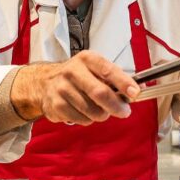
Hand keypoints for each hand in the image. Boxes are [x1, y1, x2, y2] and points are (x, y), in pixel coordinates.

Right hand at [12, 51, 139, 124]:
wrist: (44, 82)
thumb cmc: (77, 76)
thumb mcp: (93, 68)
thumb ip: (113, 78)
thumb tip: (134, 92)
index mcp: (86, 59)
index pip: (108, 70)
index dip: (123, 82)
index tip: (134, 93)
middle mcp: (72, 71)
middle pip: (100, 93)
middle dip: (116, 106)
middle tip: (124, 111)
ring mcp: (62, 89)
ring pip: (93, 111)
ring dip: (102, 114)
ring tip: (98, 108)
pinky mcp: (56, 105)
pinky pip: (82, 120)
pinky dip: (88, 120)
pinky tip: (83, 111)